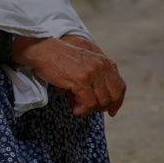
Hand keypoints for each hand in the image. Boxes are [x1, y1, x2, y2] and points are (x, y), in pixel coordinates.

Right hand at [11, 33, 125, 117]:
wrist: (43, 51)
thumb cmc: (58, 59)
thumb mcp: (82, 65)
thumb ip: (93, 78)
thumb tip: (94, 103)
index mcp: (103, 62)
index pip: (120, 86)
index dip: (117, 101)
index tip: (111, 111)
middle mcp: (101, 66)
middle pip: (114, 95)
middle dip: (104, 107)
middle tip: (90, 109)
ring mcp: (92, 73)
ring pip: (102, 101)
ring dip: (90, 109)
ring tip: (78, 108)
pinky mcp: (81, 80)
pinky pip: (89, 103)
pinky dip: (83, 110)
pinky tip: (75, 110)